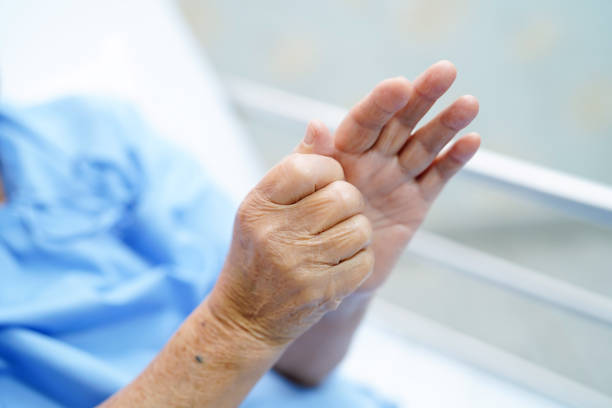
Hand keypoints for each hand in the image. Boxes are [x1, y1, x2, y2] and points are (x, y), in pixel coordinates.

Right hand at [208, 153, 373, 345]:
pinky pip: (363, 260)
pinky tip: (338, 264)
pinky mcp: (320, 292)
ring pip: (359, 227)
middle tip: (334, 215)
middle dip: (348, 202)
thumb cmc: (258, 251)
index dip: (328, 171)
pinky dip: (358, 260)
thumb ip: (296, 164)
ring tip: (336, 240)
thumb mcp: (264, 205)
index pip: (307, 166)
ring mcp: (298, 264)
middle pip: (343, 196)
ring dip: (356, 232)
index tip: (324, 183)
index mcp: (258, 204)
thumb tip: (322, 123)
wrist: (245, 316)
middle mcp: (274, 233)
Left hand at [296, 61, 479, 291]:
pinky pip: (437, 175)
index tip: (398, 85)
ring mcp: (397, 177)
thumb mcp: (304, 193)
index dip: (380, 104)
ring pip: (424, 144)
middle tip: (445, 71)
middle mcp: (374, 157)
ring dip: (446, 124)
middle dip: (422, 97)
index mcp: (343, 151)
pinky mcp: (417, 200)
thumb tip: (316, 123)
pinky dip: (453, 159)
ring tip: (468, 103)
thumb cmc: (309, 227)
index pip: (363, 121)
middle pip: (400, 122)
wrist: (330, 269)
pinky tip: (471, 141)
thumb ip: (311, 159)